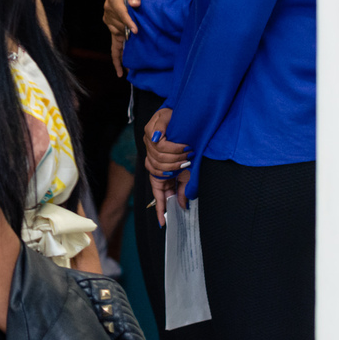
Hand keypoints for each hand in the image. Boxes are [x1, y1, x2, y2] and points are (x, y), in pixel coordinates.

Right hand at [103, 0, 138, 77]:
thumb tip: (135, 4)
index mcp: (113, 1)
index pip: (121, 13)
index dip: (128, 22)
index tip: (135, 31)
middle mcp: (108, 13)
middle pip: (121, 26)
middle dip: (130, 32)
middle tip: (142, 40)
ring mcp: (109, 23)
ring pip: (120, 35)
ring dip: (128, 41)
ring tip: (137, 58)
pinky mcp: (113, 31)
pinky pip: (113, 47)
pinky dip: (117, 60)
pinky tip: (121, 72)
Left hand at [140, 108, 190, 225]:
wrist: (189, 117)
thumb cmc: (189, 142)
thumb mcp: (189, 169)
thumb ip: (183, 186)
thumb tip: (182, 204)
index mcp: (161, 170)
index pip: (157, 192)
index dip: (160, 207)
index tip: (163, 222)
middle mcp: (152, 159)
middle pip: (158, 176)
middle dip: (175, 172)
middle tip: (186, 164)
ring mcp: (148, 145)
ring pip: (159, 161)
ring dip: (176, 158)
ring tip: (186, 151)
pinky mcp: (149, 131)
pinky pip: (160, 145)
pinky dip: (173, 145)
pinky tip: (181, 143)